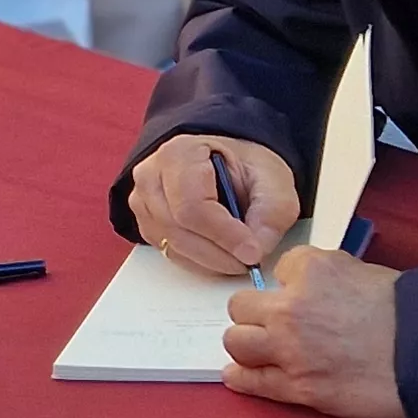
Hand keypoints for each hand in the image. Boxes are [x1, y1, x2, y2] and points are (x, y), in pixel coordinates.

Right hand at [127, 134, 296, 277]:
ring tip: (239, 257)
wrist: (224, 166)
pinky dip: (199, 263)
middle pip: (178, 230)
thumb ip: (272, 211)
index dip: (224, 234)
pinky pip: (169, 254)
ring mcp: (143, 202)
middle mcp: (151, 177)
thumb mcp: (273, 179)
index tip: (253, 252)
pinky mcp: (146, 225)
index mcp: (179, 154)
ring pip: (172, 246)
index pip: (192, 205)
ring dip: (210, 261)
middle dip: (219, 254)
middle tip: (251, 261)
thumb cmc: (242, 168)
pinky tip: (220, 255)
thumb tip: (258, 247)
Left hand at [222, 247, 405, 417]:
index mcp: (311, 270)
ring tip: (259, 348)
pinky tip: (237, 374)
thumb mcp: (361, 271)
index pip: (277, 269)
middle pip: (241, 307)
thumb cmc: (407, 313)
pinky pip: (253, 381)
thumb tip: (300, 285)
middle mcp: (292, 308)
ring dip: (247, 344)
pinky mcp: (299, 387)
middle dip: (255, 313)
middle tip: (271, 323)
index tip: (295, 295)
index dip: (288, 284)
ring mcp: (291, 350)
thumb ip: (321, 276)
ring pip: (237, 342)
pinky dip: (242, 378)